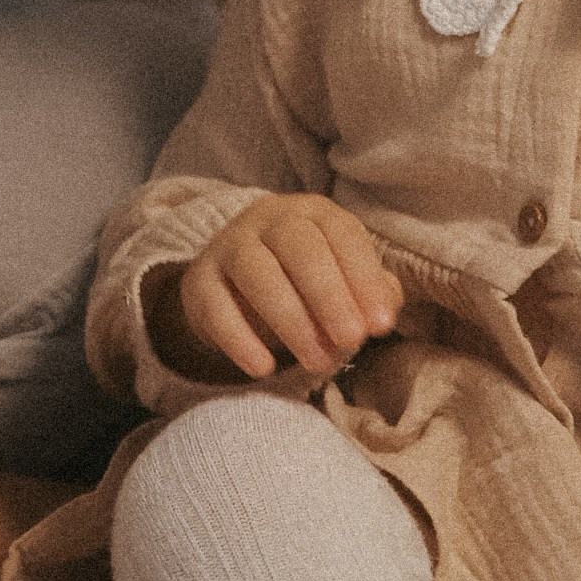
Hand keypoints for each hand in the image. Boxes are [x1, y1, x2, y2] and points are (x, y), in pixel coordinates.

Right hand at [175, 194, 404, 382]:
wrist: (236, 285)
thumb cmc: (306, 282)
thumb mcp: (344, 281)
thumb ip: (371, 294)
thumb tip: (382, 315)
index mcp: (312, 212)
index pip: (341, 234)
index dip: (364, 278)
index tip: (380, 325)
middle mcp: (268, 219)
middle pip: (298, 246)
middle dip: (328, 296)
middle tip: (351, 341)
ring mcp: (228, 246)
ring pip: (255, 272)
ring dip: (291, 320)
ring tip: (318, 362)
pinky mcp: (198, 281)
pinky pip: (214, 306)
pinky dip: (239, 339)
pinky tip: (264, 368)